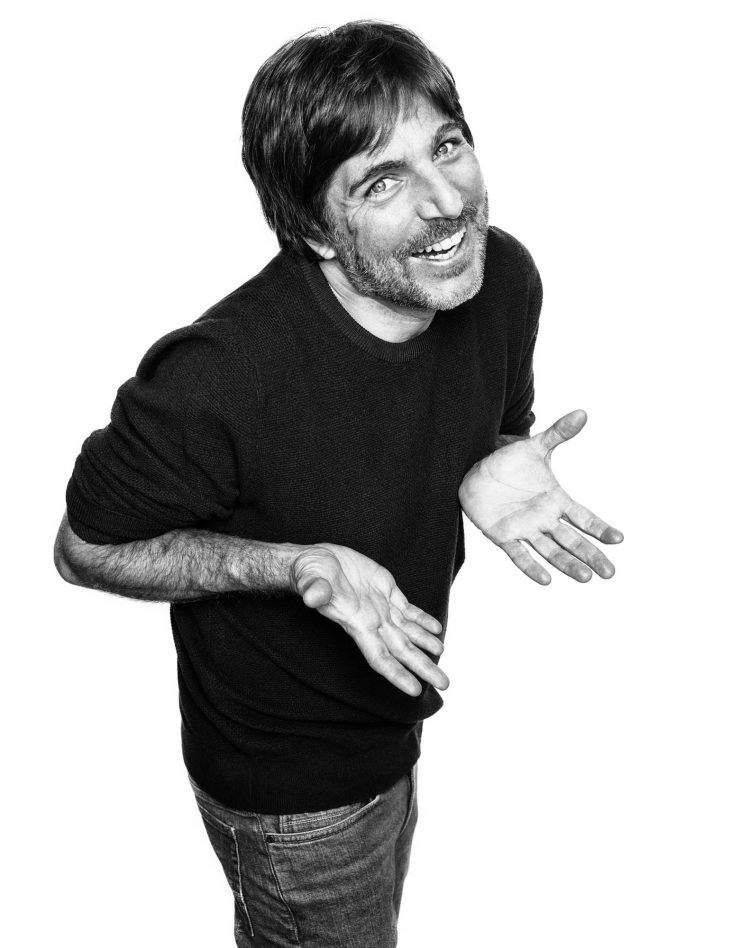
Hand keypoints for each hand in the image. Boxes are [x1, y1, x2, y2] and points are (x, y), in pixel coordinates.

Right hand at [290, 543, 447, 695]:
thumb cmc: (309, 573)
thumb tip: (312, 597)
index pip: (380, 657)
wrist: (316, 562)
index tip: (415, 690)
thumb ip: (314, 590)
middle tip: (445, 684)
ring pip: (409, 631)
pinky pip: (409, 610)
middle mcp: (372, 621)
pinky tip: (436, 629)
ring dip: (426, 644)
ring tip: (442, 653)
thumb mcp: (310, 580)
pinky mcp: (386, 590)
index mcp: (356, 624)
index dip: (397, 674)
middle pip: (402, 650)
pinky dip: (422, 619)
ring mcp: (381, 607)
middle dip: (423, 667)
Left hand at [458, 409, 622, 583]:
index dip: (600, 528)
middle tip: (610, 572)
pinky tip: (546, 580)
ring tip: (585, 578)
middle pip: (573, 541)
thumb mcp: (534, 447)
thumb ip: (558, 433)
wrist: (474, 469)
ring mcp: (525, 529)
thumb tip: (582, 413)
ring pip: (551, 551)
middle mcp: (544, 519)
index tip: (619, 538)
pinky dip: (531, 568)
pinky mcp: (503, 536)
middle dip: (591, 556)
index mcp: (556, 500)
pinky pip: (519, 555)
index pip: (583, 518)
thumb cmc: (508, 461)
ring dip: (568, 565)